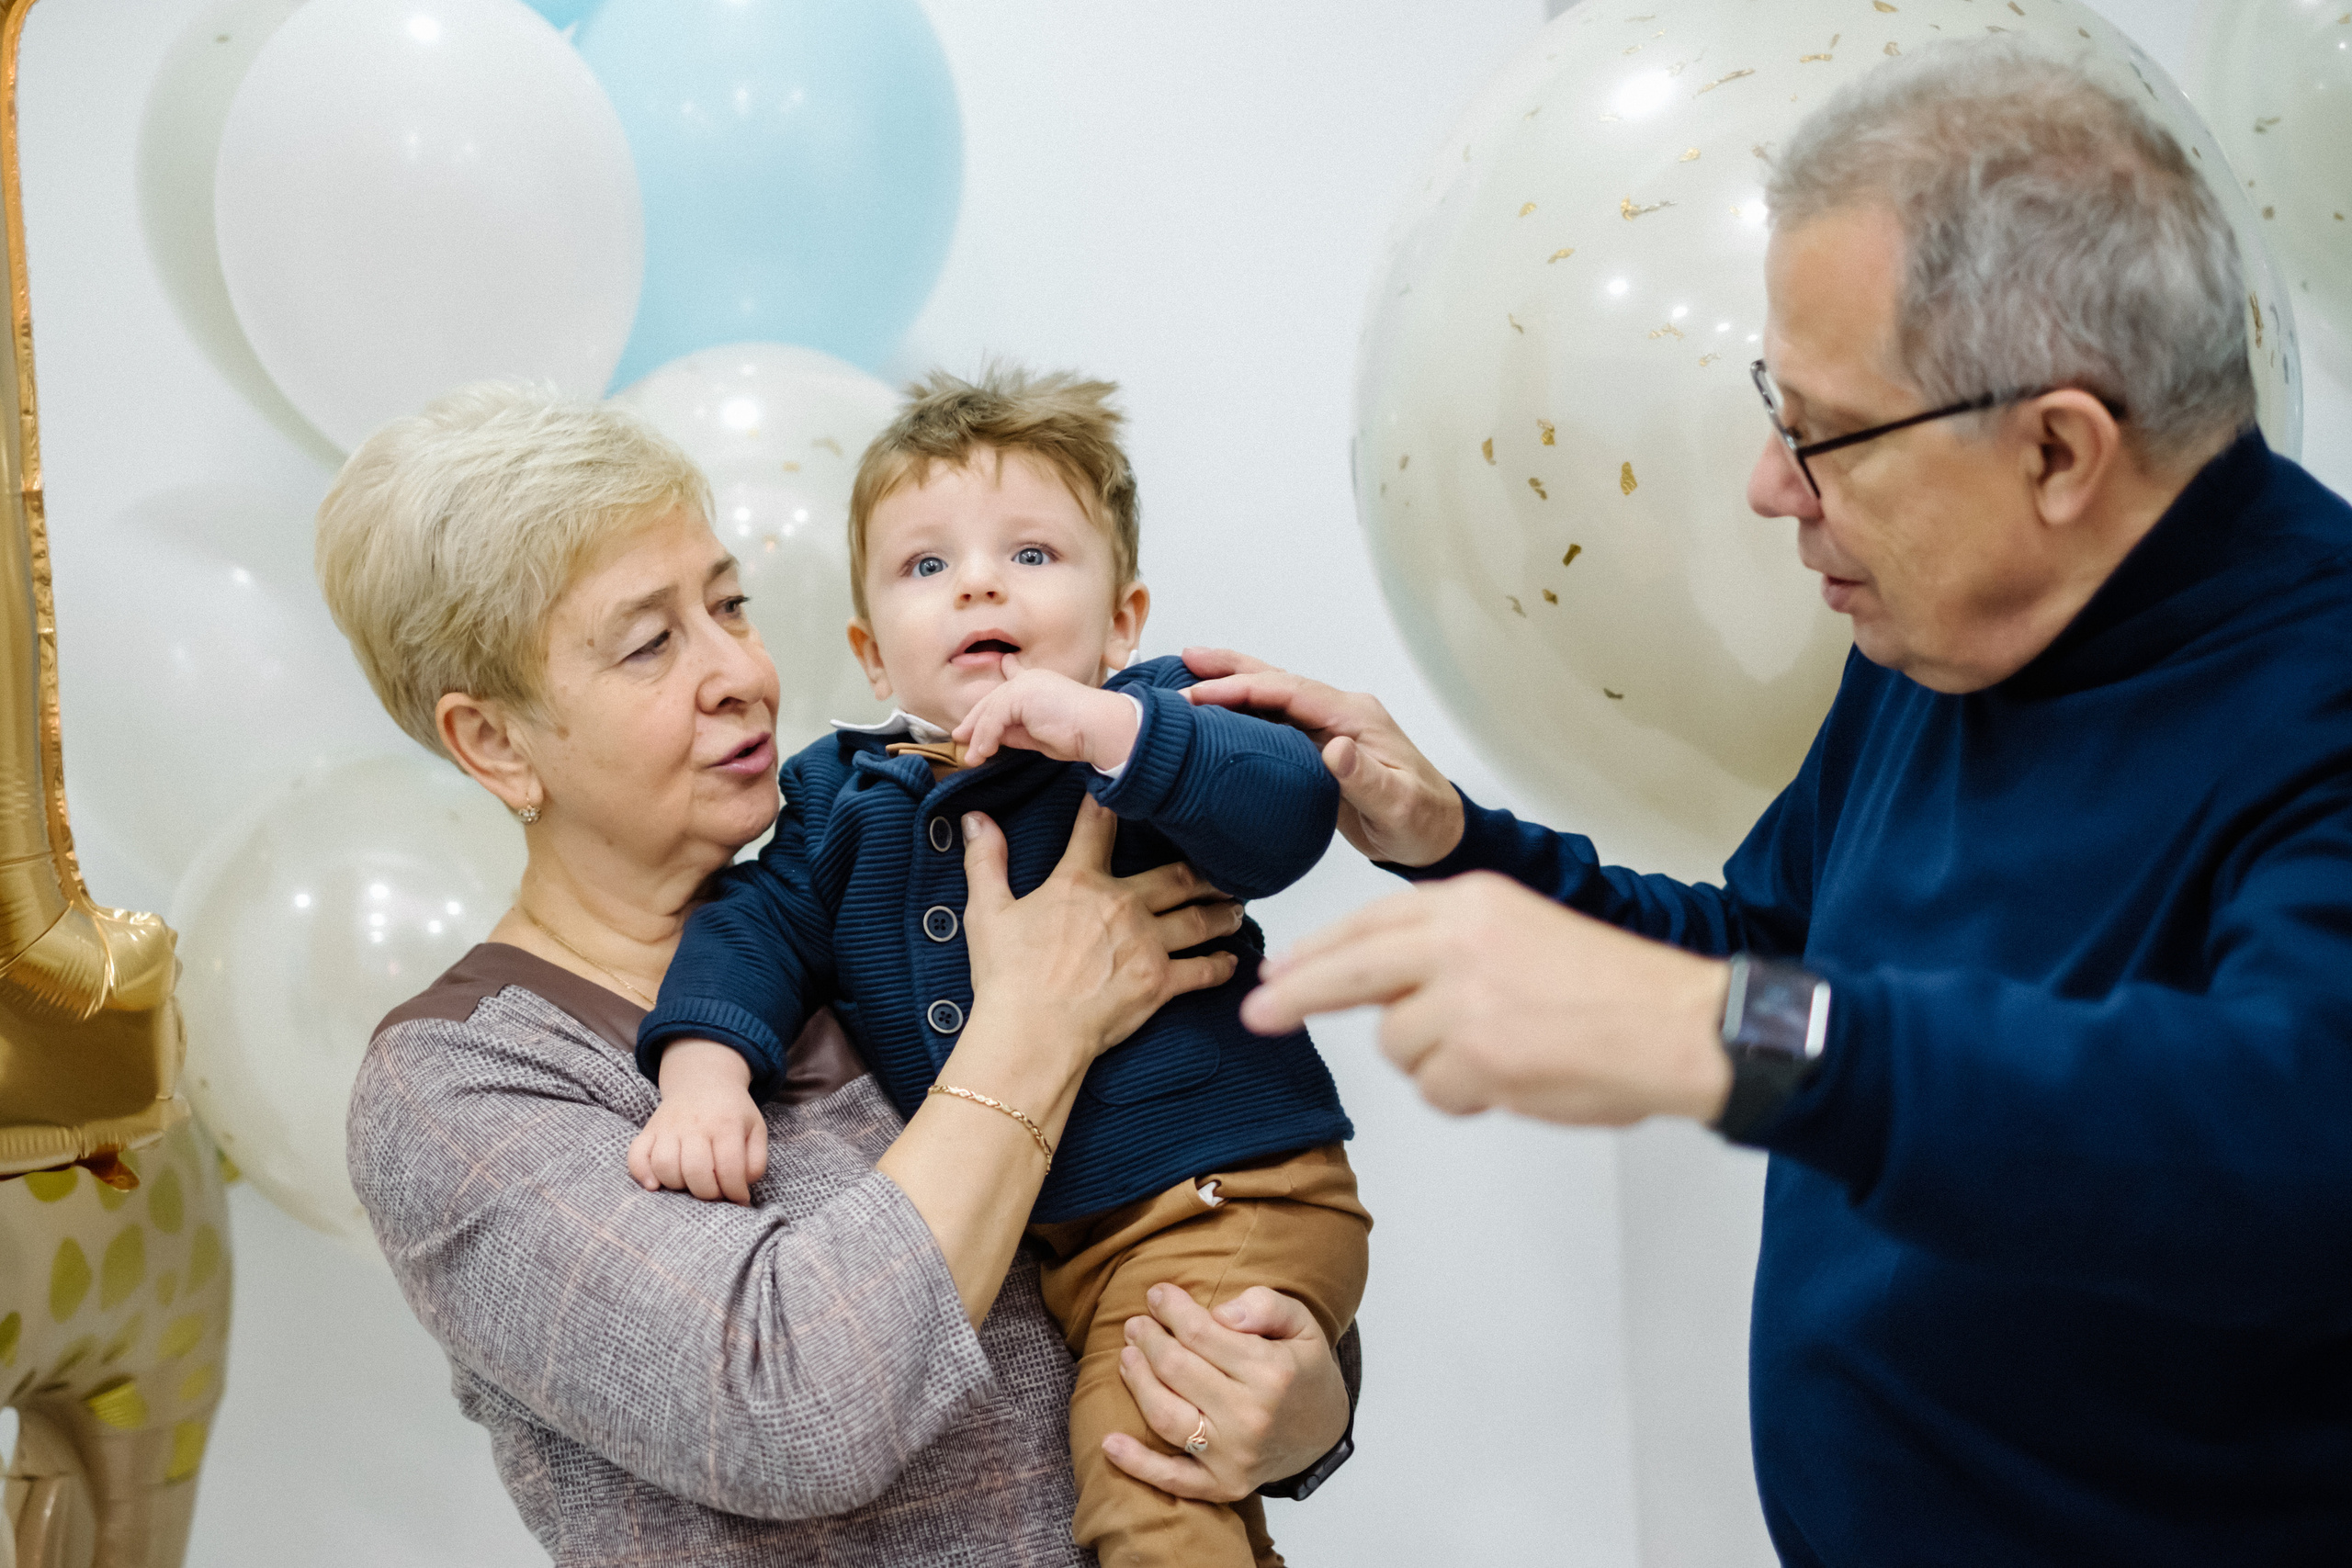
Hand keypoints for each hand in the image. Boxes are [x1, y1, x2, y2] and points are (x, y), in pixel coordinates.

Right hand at [627, 1040, 766, 1203]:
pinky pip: (636, 1155)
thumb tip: (740, 1193)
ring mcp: (668, 1126)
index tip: (738, 1198)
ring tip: (691, 1184)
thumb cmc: (732, 1112)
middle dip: (707, 1193)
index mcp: (726, 1124)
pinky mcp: (649, 1130)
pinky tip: (654, 1184)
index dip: (735, 1191)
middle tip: (715, 1193)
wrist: (702, 1081)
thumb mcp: (755, 1130)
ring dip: (678, 1186)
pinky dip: (642, 1174)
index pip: (729, 1168)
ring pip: (665, 1166)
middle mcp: (695, 1124)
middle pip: (695, 1171)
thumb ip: (755, 1162)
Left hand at [951, 653, 1140, 770]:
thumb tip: (995, 739)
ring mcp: (1025, 685)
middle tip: (961, 738)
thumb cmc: (1081, 735)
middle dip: (975, 721)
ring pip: (990, 711)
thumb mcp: (1040, 735)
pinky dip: (986, 738)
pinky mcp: (1020, 695)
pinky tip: (984, 753)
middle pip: (993, 700)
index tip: (998, 671)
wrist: (1099, 729)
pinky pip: (993, 720)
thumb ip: (1018, 732)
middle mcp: (1031, 680)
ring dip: (978, 737)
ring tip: (972, 758)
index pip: (1014, 681)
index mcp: (1040, 684)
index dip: (1001, 682)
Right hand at [961, 795, 1242, 1059]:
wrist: (1031, 1032)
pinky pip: (1202, 969)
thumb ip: (986, 862)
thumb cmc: (1008, 978)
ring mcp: (1147, 943)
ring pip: (1199, 919)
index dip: (1110, 806)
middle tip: (1221, 866)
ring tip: (1235, 906)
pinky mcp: (1161, 983)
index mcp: (1079, 882)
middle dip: (1201, 870)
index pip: (1098, 829)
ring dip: (1221, 912)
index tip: (1125, 793)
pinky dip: (1221, 965)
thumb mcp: (986, 913)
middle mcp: (1122, 905)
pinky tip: (1231, 960)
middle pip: (1175, 876)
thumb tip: (976, 820)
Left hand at [1101, 1284, 1349, 1502]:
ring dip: (1137, 1383)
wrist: (1323, 1432)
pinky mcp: (1223, 1486)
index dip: (1172, 1310)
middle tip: (1136, 1324)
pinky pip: (1173, 1479)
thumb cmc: (1303, 1370)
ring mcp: (1235, 1456)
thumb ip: (1265, 1305)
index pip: (1202, 1334)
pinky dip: (1137, 1465)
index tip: (1157, 1294)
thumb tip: (1221, 1314)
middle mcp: (1251, 1417)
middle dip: (1149, 1340)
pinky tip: (1110, 1443)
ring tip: (1127, 1356)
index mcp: (1271, 1373)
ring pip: (1167, 1415)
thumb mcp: (1302, 1324)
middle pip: (1178, 1370)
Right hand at [1180, 646, 1463, 866]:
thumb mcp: (1399, 806)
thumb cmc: (1422, 822)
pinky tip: (1216, 714)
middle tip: (1184, 661)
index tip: (1201, 694)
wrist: (1437, 835)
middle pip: (1277, 681)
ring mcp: (1329, 727)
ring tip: (1188, 674)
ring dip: (1232, 684)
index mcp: (1356, 717)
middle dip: (1229, 670)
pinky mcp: (1318, 746)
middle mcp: (1340, 713)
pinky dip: (1242, 711)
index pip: (1291, 692)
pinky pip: (1275, 721)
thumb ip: (1366, 778)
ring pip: (1273, 696)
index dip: (1243, 689)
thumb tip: (1334, 748)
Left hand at [1243, 872, 1734, 1125]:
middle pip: (1347, 970)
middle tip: (1259, 1013)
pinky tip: (1514, 1077)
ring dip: (1433, 1061)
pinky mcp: (1476, 1056)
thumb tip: (1383, 985)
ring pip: (1397, 1044)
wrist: (1676, 1023)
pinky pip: (1436, 1088)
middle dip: (1295, 995)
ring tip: (1502, 1052)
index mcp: (1471, 902)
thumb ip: (1450, 947)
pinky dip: (1466, 1094)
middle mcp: (1457, 941)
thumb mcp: (1521, 930)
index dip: (1318, 951)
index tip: (1278, 971)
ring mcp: (1463, 999)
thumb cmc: (1611, 988)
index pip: (1367, 922)